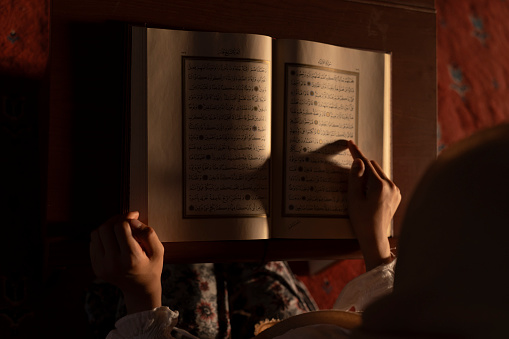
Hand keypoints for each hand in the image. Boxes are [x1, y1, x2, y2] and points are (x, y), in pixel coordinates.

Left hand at [90, 211, 164, 313]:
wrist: (139, 290)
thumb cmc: (151, 267)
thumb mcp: (159, 251)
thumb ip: (148, 233)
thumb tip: (132, 220)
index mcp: (130, 258)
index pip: (121, 227)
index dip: (127, 217)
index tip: (135, 216)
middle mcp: (113, 263)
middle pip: (105, 229)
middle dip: (116, 219)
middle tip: (125, 219)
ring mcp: (102, 266)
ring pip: (96, 234)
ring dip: (107, 227)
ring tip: (119, 228)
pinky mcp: (96, 267)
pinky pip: (93, 243)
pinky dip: (102, 236)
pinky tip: (114, 239)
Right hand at [347, 140, 400, 270]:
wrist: (374, 237)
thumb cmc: (362, 220)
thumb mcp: (353, 198)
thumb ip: (355, 178)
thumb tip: (358, 161)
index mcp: (380, 185)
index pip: (366, 163)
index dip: (356, 153)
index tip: (350, 143)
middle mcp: (391, 185)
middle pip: (374, 167)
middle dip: (362, 167)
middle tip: (351, 175)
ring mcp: (396, 191)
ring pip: (379, 174)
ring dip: (369, 176)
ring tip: (360, 191)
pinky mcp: (396, 196)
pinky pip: (384, 182)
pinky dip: (375, 183)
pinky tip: (369, 195)